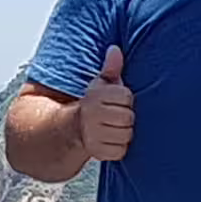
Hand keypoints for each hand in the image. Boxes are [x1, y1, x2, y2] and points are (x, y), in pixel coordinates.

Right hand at [78, 46, 134, 161]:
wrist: (72, 129)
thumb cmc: (95, 105)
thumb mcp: (101, 84)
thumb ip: (111, 67)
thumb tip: (115, 49)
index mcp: (95, 96)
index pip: (126, 96)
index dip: (125, 99)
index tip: (117, 101)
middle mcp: (91, 115)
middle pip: (128, 117)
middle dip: (125, 117)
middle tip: (116, 116)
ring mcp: (92, 135)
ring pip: (126, 135)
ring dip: (123, 133)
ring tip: (113, 128)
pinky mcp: (96, 152)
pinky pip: (120, 151)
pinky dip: (118, 148)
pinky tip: (110, 140)